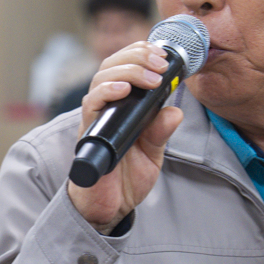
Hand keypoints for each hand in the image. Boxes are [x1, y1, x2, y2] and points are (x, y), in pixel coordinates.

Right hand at [66, 41, 184, 233]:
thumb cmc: (125, 179)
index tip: (164, 56)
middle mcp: (106, 108)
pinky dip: (106, 93)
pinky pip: (91, 106)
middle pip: (112, 65)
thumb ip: (160, 132)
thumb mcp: (152, 154)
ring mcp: (96, 119)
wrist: (108, 208)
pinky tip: (122, 90)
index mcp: (122, 107)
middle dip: (137, 57)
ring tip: (150, 77)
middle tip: (160, 63)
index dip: (142, 54)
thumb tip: (175, 112)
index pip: (126, 67)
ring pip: (101, 78)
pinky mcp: (88, 134)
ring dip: (127, 71)